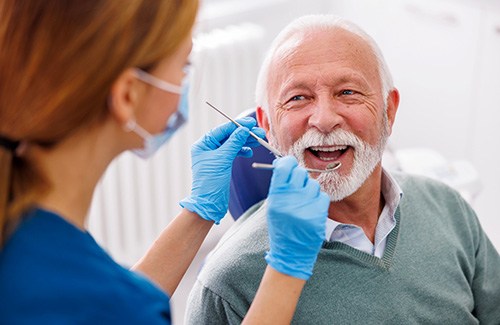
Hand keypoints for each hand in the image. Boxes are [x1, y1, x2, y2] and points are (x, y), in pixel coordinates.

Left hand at [180, 117, 264, 223]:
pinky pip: (233, 153)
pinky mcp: (222, 164)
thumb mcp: (223, 159)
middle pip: (229, 136)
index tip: (250, 123)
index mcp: (203, 144)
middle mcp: (208, 148)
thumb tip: (243, 129)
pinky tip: (249, 151)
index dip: (237, 125)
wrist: (209, 204)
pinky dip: (242, 151)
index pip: (222, 130)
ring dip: (246, 142)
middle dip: (244, 134)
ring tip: (259, 140)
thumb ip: (234, 142)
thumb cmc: (210, 182)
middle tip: (259, 132)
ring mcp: (215, 156)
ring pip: (233, 144)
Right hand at [265, 156, 329, 279]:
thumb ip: (279, 185)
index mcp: (276, 197)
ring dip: (309, 190)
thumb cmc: (281, 226)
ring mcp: (306, 207)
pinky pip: (322, 196)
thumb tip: (284, 163)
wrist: (291, 252)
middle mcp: (291, 200)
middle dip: (299, 177)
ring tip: (303, 203)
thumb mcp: (273, 206)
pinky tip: (311, 210)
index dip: (288, 163)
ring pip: (313, 184)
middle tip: (297, 186)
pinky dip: (318, 200)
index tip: (289, 164)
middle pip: (300, 173)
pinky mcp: (319, 214)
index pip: (284, 167)